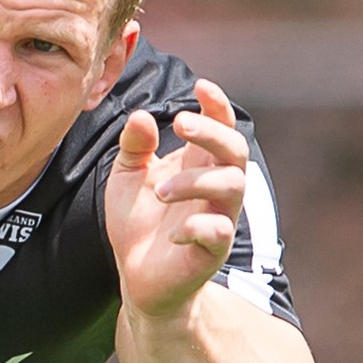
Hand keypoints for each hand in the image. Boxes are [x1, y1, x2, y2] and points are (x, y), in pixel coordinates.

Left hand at [105, 79, 248, 316]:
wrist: (136, 276)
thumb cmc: (138, 223)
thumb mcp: (126, 177)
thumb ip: (134, 146)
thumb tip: (140, 116)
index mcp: (197, 164)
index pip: (221, 127)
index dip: (217, 105)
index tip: (201, 85)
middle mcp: (215, 188)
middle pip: (235, 149)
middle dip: (212, 132)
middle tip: (181, 124)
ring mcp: (218, 218)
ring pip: (233, 186)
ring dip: (196, 181)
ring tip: (158, 192)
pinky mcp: (212, 252)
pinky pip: (219, 232)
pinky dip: (195, 226)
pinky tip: (170, 233)